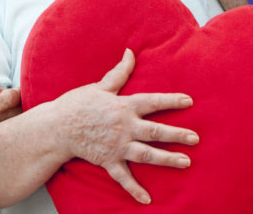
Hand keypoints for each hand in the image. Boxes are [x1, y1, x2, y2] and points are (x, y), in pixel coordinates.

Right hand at [54, 48, 197, 204]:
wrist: (57, 127)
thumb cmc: (77, 104)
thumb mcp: (100, 86)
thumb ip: (119, 72)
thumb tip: (130, 52)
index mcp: (123, 106)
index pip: (153, 102)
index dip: (172, 101)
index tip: (189, 101)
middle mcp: (124, 127)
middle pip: (156, 132)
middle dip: (178, 135)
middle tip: (195, 139)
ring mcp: (117, 146)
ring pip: (147, 155)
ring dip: (167, 159)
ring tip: (186, 162)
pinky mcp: (108, 160)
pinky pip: (124, 178)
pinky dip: (135, 190)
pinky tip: (147, 200)